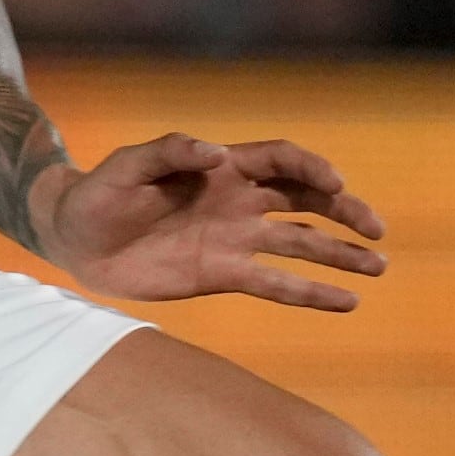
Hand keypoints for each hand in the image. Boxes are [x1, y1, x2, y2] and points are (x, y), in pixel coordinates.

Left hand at [35, 134, 390, 310]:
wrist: (75, 240)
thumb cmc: (99, 194)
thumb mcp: (125, 167)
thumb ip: (168, 152)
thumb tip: (217, 154)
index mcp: (221, 168)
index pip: (281, 160)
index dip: (311, 168)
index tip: (334, 184)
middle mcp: (238, 202)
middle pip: (305, 200)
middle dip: (344, 211)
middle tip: (376, 229)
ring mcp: (235, 239)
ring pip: (301, 244)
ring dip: (340, 254)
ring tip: (378, 266)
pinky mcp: (223, 274)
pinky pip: (276, 284)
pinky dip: (310, 293)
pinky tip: (346, 302)